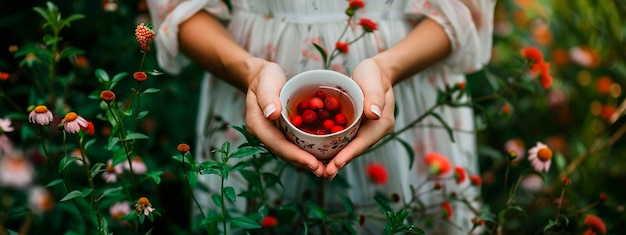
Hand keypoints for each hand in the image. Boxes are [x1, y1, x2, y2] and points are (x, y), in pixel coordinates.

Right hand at [244, 59, 325, 176]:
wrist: (262, 77)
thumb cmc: (265, 77)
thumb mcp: (266, 81)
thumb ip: (267, 96)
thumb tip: (272, 114)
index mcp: (258, 125)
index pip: (278, 145)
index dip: (296, 156)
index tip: (313, 163)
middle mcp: (265, 134)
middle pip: (285, 153)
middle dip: (304, 164)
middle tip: (324, 171)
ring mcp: (273, 135)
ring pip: (291, 152)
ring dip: (307, 162)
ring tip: (326, 169)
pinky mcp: (282, 133)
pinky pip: (295, 144)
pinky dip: (308, 151)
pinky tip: (323, 155)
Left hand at [323, 58, 394, 179]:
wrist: (375, 72)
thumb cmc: (373, 74)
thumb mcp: (373, 81)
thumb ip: (374, 97)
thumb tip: (374, 115)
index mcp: (382, 123)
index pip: (364, 141)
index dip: (349, 154)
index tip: (336, 164)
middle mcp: (375, 130)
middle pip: (356, 149)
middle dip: (340, 162)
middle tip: (324, 174)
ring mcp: (366, 131)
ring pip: (350, 147)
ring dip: (336, 159)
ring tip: (321, 171)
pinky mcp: (357, 128)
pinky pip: (345, 140)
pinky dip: (334, 148)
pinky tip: (320, 156)